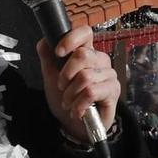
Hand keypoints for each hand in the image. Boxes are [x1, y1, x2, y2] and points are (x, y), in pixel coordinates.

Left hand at [37, 25, 119, 140]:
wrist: (73, 126)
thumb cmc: (66, 99)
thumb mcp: (51, 78)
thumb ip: (48, 58)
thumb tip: (44, 41)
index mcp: (86, 52)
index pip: (85, 32)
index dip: (71, 39)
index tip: (58, 52)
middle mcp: (100, 60)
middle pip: (82, 55)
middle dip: (65, 75)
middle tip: (61, 88)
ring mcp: (109, 75)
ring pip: (85, 77)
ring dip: (70, 94)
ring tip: (69, 103)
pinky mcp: (113, 91)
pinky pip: (91, 92)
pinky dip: (79, 104)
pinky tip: (77, 111)